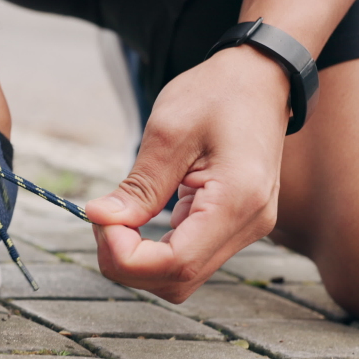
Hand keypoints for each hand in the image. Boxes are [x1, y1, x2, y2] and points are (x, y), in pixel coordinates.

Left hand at [86, 46, 290, 302]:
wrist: (260, 78)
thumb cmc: (218, 94)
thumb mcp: (169, 131)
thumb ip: (137, 186)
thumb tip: (99, 218)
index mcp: (237, 201)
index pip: (176, 263)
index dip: (127, 256)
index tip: (101, 221)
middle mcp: (248, 225)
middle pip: (177, 280)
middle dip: (127, 262)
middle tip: (103, 219)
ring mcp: (245, 229)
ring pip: (181, 277)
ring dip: (138, 259)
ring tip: (118, 217)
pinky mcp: (233, 226)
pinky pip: (188, 257)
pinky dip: (154, 250)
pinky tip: (137, 218)